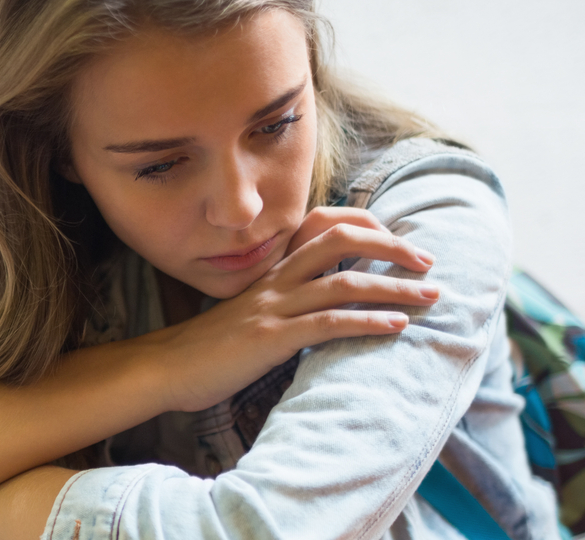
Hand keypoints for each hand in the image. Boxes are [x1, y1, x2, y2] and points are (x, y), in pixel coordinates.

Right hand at [157, 207, 437, 411]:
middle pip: (340, 241)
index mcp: (272, 273)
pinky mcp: (271, 339)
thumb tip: (322, 312)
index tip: (399, 245)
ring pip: (343, 283)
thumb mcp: (250, 316)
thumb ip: (284, 305)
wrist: (166, 368)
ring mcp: (273, 308)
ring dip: (394, 287)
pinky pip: (327, 324)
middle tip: (429, 262)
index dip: (367, 228)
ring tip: (431, 296)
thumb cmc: (209, 350)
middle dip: (391, 247)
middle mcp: (275, 281)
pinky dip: (367, 322)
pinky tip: (397, 327)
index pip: (323, 228)